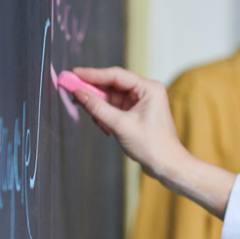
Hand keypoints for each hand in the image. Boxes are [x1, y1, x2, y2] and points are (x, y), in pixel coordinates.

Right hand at [70, 65, 234, 218]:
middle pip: (111, 85)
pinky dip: (104, 115)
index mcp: (149, 88)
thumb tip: (78, 93)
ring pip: (110, 97)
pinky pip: (114, 107)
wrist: (166, 165)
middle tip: (72, 94)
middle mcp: (146, 92)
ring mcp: (141, 102)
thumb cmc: (152, 145)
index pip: (115, 75)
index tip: (73, 73)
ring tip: (96, 121)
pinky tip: (103, 126)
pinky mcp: (136, 113)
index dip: (92, 74)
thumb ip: (97, 107)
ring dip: (98, 107)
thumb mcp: (120, 125)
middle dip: (93, 92)